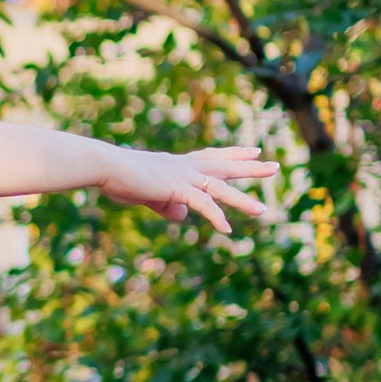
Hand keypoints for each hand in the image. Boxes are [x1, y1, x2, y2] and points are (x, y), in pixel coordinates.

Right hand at [91, 144, 277, 236]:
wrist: (105, 166)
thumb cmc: (120, 178)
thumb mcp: (148, 193)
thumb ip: (168, 204)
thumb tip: (184, 215)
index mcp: (179, 164)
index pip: (213, 157)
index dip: (234, 155)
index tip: (253, 151)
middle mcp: (185, 166)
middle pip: (225, 166)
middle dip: (251, 167)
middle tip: (274, 166)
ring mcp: (183, 176)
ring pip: (221, 188)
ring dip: (242, 201)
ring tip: (263, 210)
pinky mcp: (177, 189)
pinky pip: (203, 205)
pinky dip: (216, 217)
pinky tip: (227, 230)